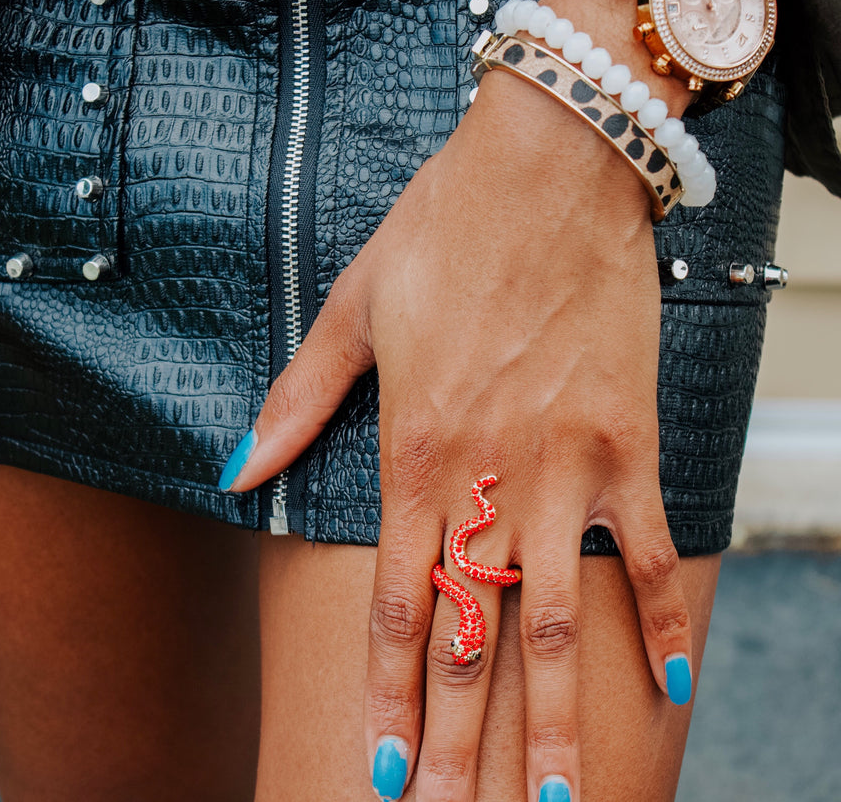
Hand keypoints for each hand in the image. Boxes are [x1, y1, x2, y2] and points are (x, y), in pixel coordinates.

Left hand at [224, 65, 692, 800]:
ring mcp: (565, 465)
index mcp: (412, 450)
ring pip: (558, 619)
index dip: (384, 693)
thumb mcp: (351, 308)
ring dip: (556, 720)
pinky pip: (649, 550)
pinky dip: (661, 621)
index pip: (391, 601)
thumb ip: (296, 401)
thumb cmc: (442, 231)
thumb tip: (236, 467)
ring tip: (554, 800)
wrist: (547, 166)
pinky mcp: (629, 441)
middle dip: (459, 738)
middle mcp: (486, 475)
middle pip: (470, 634)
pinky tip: (669, 690)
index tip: (379, 768)